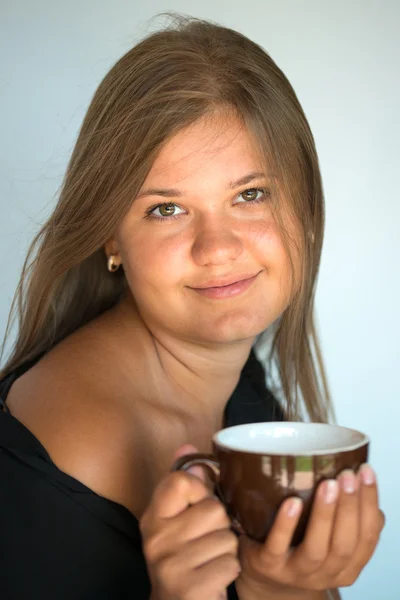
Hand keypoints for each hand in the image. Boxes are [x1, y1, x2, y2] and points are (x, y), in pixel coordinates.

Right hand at [140, 444, 239, 599]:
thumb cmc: (183, 557)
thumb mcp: (177, 520)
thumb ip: (183, 484)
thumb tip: (188, 445)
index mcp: (152, 517)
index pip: (181, 481)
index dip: (201, 490)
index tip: (198, 506)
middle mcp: (155, 539)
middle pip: (214, 509)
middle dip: (220, 526)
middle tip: (206, 541)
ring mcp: (170, 566)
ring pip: (227, 538)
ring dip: (227, 550)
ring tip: (209, 559)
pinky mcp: (188, 589)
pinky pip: (230, 564)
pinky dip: (229, 571)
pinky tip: (213, 576)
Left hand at [236, 464, 384, 597]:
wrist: (267, 574)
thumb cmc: (302, 544)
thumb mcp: (330, 537)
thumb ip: (346, 518)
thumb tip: (361, 485)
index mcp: (347, 566)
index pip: (366, 538)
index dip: (368, 505)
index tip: (365, 472)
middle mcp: (326, 573)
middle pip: (344, 545)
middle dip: (348, 509)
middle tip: (346, 476)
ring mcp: (296, 571)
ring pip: (316, 550)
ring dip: (324, 516)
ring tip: (327, 484)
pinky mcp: (269, 565)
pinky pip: (278, 548)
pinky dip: (286, 524)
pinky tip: (293, 502)